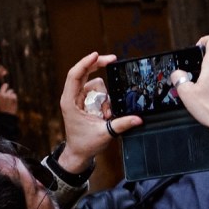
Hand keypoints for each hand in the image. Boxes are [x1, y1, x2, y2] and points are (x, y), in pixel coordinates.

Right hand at [0, 77, 19, 115]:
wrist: (6, 119)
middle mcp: (1, 95)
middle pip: (4, 86)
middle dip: (5, 87)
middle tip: (5, 91)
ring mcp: (8, 96)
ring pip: (10, 90)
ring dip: (10, 93)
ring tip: (8, 100)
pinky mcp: (14, 98)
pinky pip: (14, 94)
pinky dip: (14, 97)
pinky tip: (11, 102)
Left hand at [58, 51, 142, 169]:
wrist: (79, 154)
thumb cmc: (85, 144)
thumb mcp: (104, 134)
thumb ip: (121, 124)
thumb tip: (138, 118)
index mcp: (70, 101)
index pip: (75, 75)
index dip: (86, 63)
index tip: (97, 55)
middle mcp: (72, 97)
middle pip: (85, 73)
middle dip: (98, 65)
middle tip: (113, 59)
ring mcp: (79, 98)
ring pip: (96, 85)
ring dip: (105, 97)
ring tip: (105, 116)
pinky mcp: (85, 102)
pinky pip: (98, 93)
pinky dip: (105, 101)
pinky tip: (105, 114)